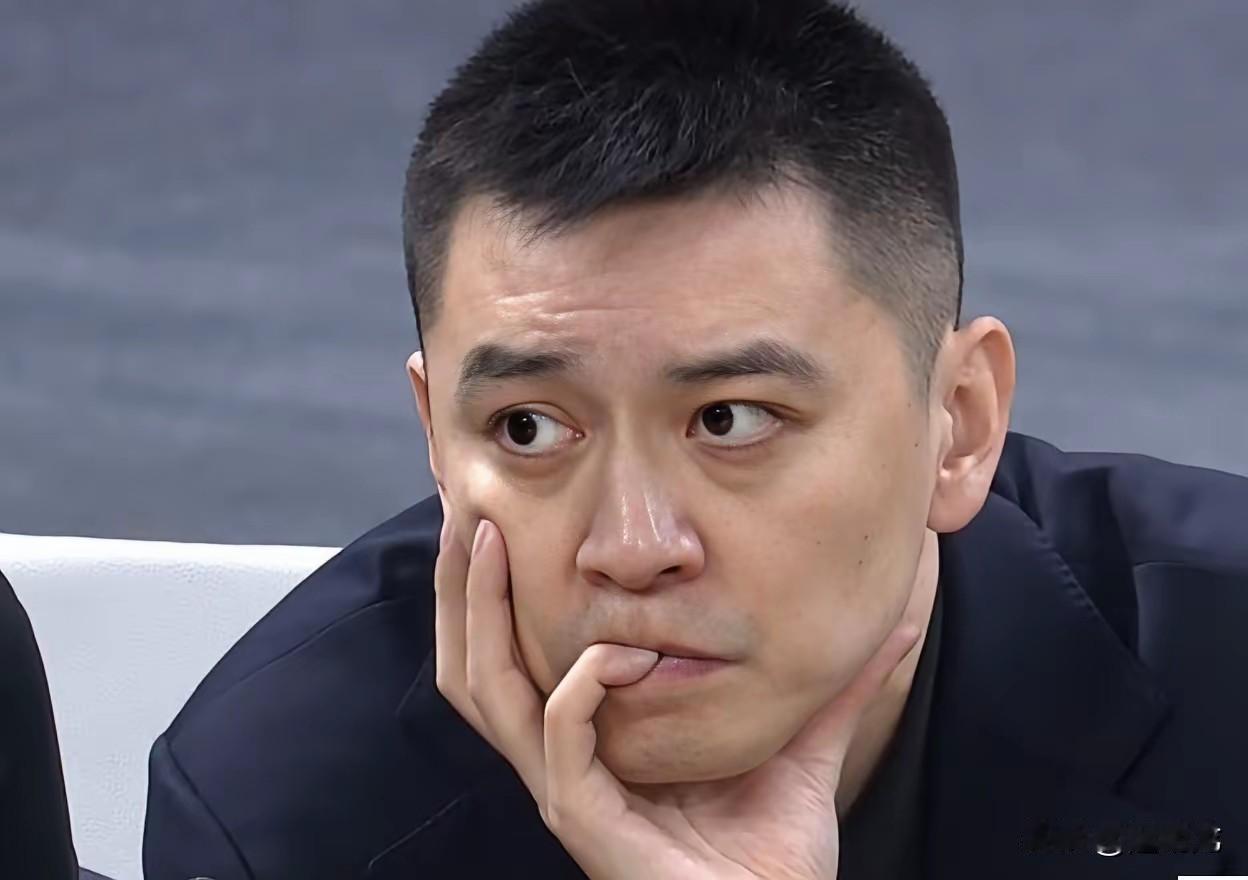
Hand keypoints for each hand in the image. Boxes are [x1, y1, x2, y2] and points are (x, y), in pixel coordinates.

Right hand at [433, 493, 921, 879]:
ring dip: (480, 609)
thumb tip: (903, 621)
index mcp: (588, 737)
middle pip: (474, 660)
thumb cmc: (774, 854)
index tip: (494, 505)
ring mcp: (565, 789)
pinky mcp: (585, 819)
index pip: (510, 651)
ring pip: (488, 690)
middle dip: (459, 581)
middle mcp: (560, 758)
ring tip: (487, 539)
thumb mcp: (800, 743)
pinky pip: (561, 737)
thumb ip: (833, 683)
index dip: (487, 584)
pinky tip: (620, 649)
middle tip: (465, 503)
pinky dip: (583, 683)